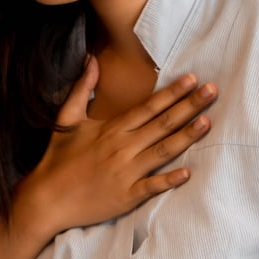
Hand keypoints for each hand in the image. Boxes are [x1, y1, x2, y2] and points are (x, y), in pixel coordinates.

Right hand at [12, 55, 216, 239]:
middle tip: (213, 92)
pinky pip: (152, 187)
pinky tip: (188, 173)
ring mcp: (125, 173)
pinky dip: (169, 180)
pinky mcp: (125, 196)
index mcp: (112, 129)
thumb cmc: (57, 159)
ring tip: (208, 122)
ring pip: (163, 151)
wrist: (45, 199)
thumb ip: (81, 88)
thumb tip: (91, 59)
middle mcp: (122, 148)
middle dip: (190, 106)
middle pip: (163, 124)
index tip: (193, 79)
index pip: (149, 107)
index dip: (172, 92)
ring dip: (187, 136)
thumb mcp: (67, 119)